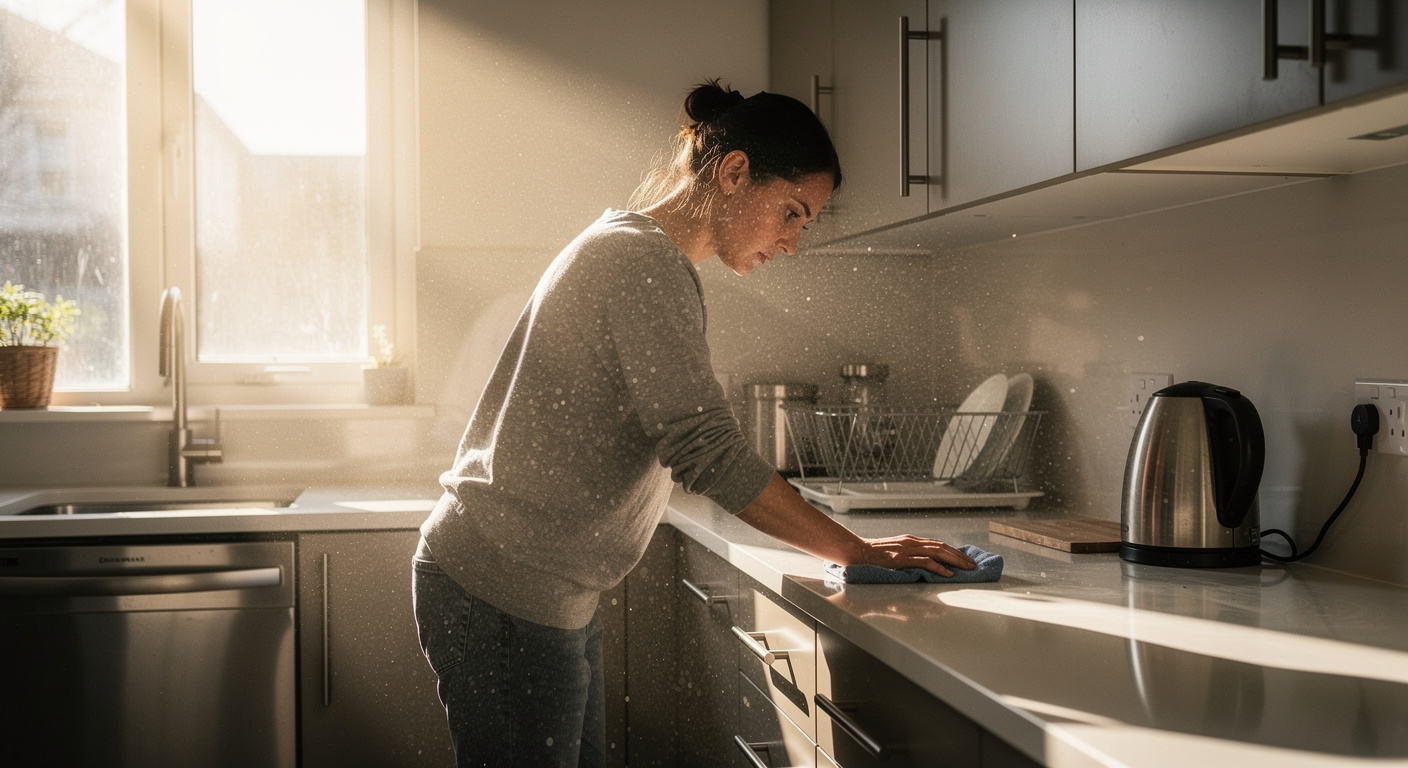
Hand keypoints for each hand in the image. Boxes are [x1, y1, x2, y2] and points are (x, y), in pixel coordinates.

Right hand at [852, 535, 976, 577]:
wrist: (854, 552)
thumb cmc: (872, 556)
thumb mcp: (894, 552)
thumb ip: (909, 556)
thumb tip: (926, 565)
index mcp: (910, 541)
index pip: (938, 544)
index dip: (954, 551)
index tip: (966, 559)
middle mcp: (911, 542)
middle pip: (941, 546)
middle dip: (960, 556)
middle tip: (973, 564)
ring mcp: (906, 550)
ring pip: (937, 552)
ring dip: (954, 560)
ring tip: (966, 568)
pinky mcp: (900, 559)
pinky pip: (924, 562)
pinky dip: (938, 567)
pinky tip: (947, 573)